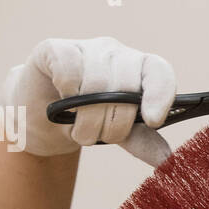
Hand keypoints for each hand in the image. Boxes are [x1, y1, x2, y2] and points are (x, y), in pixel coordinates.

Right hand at [1, 36, 176, 167]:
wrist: (39, 122)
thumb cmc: (83, 122)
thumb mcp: (116, 134)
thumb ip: (141, 142)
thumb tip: (168, 160)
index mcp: (138, 71)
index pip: (159, 72)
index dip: (160, 94)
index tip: (153, 120)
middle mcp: (116, 54)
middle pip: (125, 86)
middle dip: (113, 123)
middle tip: (99, 136)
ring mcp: (87, 48)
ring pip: (97, 82)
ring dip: (87, 118)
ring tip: (79, 128)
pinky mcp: (55, 48)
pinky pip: (69, 69)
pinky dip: (67, 91)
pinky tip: (63, 98)